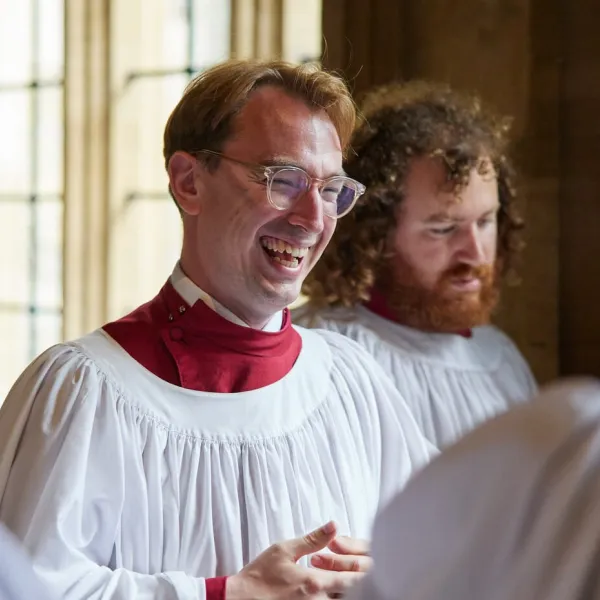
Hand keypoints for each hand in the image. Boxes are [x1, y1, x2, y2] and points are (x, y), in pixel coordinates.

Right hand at [226, 521, 364, 598]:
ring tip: (357, 581)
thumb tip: (334, 526)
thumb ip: (312, 539)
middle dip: (362, 584)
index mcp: (314, 583)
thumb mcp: (283, 550)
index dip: (365, 572)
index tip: (373, 563)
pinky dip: (335, 597)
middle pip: (352, 595)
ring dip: (349, 592)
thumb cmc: (260, 576)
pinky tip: (336, 590)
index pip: (352, 579)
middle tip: (369, 572)